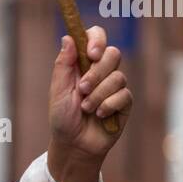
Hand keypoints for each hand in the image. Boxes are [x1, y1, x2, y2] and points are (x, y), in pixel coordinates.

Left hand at [47, 27, 130, 181]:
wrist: (73, 144)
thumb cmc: (62, 117)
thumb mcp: (58, 90)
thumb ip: (63, 64)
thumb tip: (67, 37)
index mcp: (83, 64)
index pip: (96, 38)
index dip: (97, 40)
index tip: (91, 53)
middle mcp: (101, 71)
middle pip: (113, 54)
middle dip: (97, 73)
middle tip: (82, 89)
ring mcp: (114, 86)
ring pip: (118, 77)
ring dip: (98, 94)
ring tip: (86, 108)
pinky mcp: (124, 102)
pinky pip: (124, 95)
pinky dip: (108, 106)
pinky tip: (99, 115)